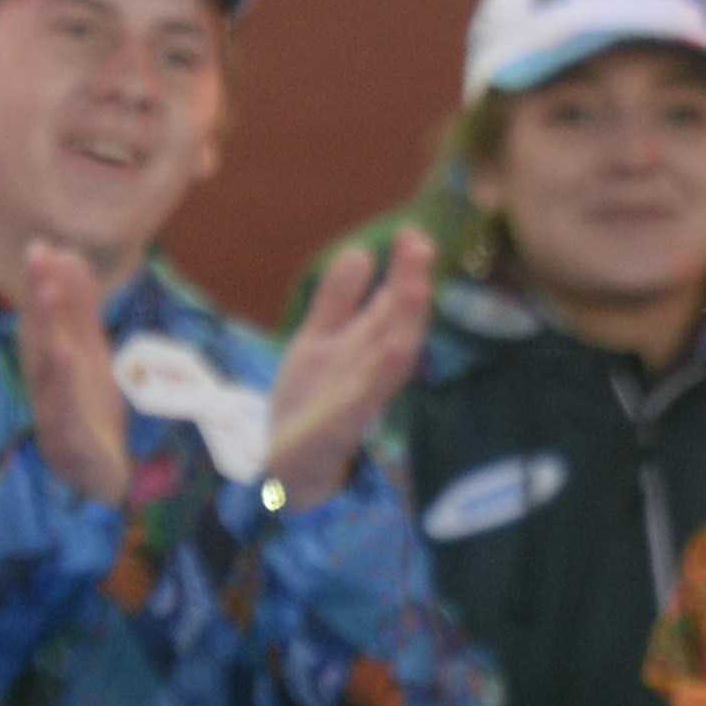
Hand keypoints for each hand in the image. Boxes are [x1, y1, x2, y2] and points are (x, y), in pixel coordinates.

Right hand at [20, 240, 129, 506]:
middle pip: (40, 332)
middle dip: (37, 293)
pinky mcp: (68, 435)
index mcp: (53, 358)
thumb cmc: (87, 408)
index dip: (44, 282)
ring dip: (46, 327)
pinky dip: (62, 379)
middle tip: (38, 254)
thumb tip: (70, 256)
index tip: (46, 247)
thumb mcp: (89, 352)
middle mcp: (48, 379)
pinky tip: (64, 353)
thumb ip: (79, 309)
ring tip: (48, 292)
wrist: (96, 474)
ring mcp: (54, 406)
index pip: (46, 317)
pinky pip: (63, 405)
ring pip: (47, 364)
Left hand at [266, 231, 434, 507]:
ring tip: (416, 285)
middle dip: (410, 285)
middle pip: (398, 322)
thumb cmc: (309, 405)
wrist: (285, 469)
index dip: (404, 270)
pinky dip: (382, 374)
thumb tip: (363, 251)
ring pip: (393, 356)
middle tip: (421, 243)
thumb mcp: (319, 339)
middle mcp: (371, 369)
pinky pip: (368, 397)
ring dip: (406, 322)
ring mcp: (362, 398)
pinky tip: (395, 349)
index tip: (413, 235)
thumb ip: (338, 298)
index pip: (392, 303)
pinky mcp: (344, 426)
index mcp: (366, 346)